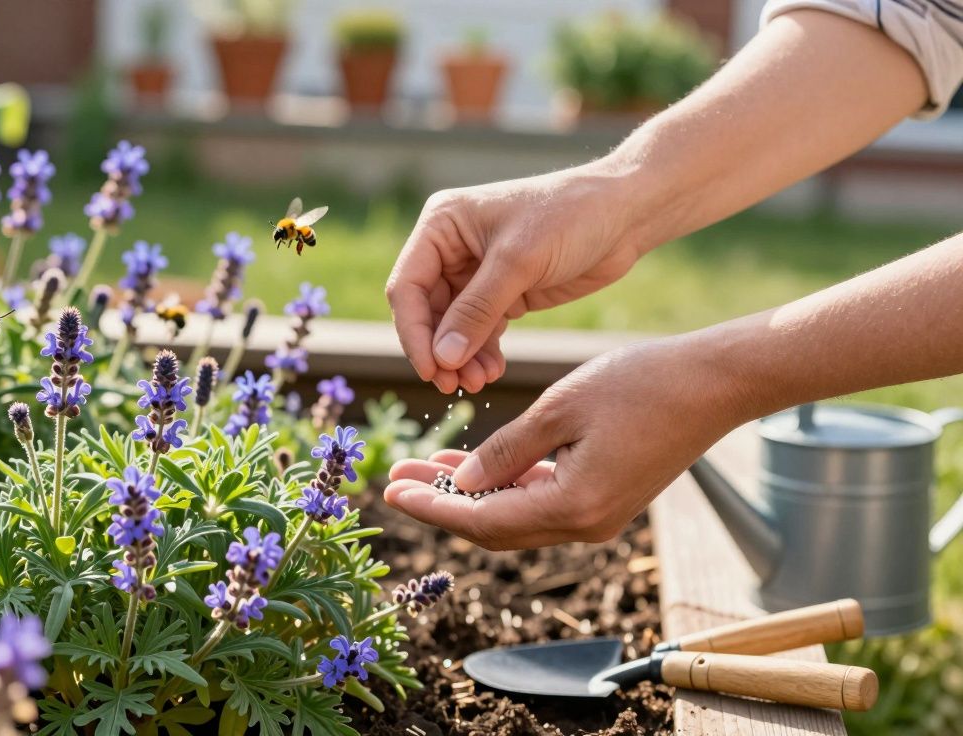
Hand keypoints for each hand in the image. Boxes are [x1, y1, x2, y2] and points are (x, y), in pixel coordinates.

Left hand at [383, 337, 750, 548]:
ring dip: (470, 493)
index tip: (391, 492)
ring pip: (516, 515)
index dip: (433, 506)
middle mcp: (585, 525)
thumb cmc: (641, 385)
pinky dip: (505, 485)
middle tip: (396, 479)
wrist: (715, 384)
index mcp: (573, 508)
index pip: (482, 520)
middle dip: (442, 502)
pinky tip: (475, 464)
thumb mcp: (560, 408)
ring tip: (424, 465)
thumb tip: (463, 484)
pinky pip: (542, 501)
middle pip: (494, 527)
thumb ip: (507, 451)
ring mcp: (598, 516)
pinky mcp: (606, 499)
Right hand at [386, 166, 649, 393]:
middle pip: (426, 312)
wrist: (625, 214)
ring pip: (452, 327)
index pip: (408, 286)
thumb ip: (477, 311)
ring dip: (461, 358)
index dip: (414, 332)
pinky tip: (493, 371)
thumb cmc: (570, 216)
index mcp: (442, 225)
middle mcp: (450, 248)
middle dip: (440, 350)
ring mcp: (476, 273)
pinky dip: (483, 353)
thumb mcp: (519, 261)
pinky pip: (480, 331)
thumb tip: (442, 359)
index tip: (431, 370)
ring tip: (479, 383)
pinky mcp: (503, 293)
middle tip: (454, 385)